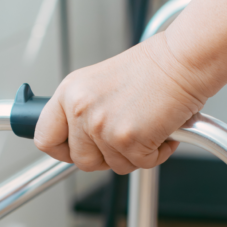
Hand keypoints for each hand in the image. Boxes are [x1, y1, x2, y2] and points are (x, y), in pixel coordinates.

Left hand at [34, 33, 205, 173]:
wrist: (182, 60)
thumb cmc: (153, 69)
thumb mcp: (101, 84)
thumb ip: (85, 111)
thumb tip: (81, 142)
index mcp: (69, 92)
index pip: (45, 137)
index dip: (62, 151)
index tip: (75, 152)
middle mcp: (80, 108)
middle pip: (81, 160)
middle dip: (107, 157)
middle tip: (126, 139)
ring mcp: (101, 125)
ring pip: (114, 165)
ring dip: (136, 154)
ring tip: (148, 126)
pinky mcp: (126, 139)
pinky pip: (140, 163)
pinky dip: (157, 152)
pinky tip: (163, 130)